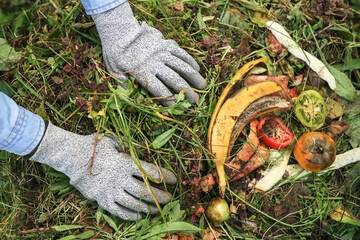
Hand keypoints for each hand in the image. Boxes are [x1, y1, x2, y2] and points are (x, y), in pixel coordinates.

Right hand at [30, 122, 176, 220]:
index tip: (174, 180)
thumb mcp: (113, 140)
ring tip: (159, 209)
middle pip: (146, 191)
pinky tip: (141, 216)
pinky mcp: (102, 200)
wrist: (69, 156)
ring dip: (150, 208)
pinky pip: (120, 212)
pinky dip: (132, 216)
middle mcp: (120, 179)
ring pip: (135, 204)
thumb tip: (142, 148)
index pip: (151, 172)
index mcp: (125, 162)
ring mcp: (110, 191)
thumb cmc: (93, 146)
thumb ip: (129, 146)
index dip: (165, 177)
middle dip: (161, 197)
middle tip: (170, 199)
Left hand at [92, 2, 206, 105]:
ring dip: (193, 76)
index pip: (159, 90)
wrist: (119, 30)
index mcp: (142, 72)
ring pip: (181, 66)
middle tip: (196, 101)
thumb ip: (122, 82)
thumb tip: (129, 91)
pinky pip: (180, 52)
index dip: (170, 100)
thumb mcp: (113, 70)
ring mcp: (162, 52)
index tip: (178, 107)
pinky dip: (190, 60)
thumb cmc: (115, 54)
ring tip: (203, 85)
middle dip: (187, 92)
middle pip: (174, 80)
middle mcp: (155, 62)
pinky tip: (196, 68)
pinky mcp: (165, 43)